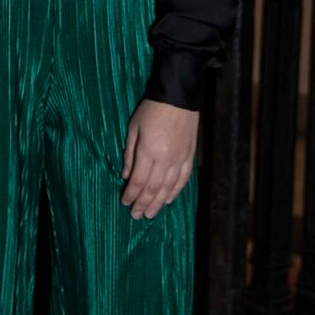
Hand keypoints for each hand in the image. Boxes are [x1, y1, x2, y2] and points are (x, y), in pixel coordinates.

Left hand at [121, 99, 199, 220]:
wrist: (179, 98)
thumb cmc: (151, 110)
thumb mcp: (133, 128)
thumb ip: (129, 154)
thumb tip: (126, 176)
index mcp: (149, 151)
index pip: (139, 180)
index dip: (131, 194)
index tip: (124, 203)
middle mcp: (165, 159)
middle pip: (153, 188)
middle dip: (143, 204)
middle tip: (136, 216)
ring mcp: (180, 159)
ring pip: (169, 188)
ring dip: (158, 203)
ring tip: (150, 214)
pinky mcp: (190, 157)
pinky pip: (183, 179)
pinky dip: (175, 192)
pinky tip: (169, 200)